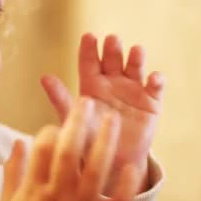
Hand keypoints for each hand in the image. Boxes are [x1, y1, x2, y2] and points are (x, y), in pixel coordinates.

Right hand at [0, 98, 140, 200]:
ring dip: (105, 141)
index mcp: (35, 191)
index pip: (42, 149)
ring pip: (96, 170)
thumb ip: (12, 172)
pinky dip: (126, 184)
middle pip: (69, 153)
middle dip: (77, 123)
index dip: (50, 131)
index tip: (56, 125)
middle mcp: (58, 198)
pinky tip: (132, 166)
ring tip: (112, 118)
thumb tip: (18, 141)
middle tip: (87, 102)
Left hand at [41, 33, 164, 193]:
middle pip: (113, 59)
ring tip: (136, 51)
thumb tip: (44, 77)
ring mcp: (133, 90)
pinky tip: (154, 78)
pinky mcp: (151, 103)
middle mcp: (113, 82)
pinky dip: (157, 81)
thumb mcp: (73, 120)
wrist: (113, 165)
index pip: (89, 62)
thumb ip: (61, 99)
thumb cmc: (88, 141)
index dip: (89, 48)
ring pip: (135, 67)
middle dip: (113, 48)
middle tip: (112, 39)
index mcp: (92, 84)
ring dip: (136, 58)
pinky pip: (155, 88)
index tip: (88, 36)